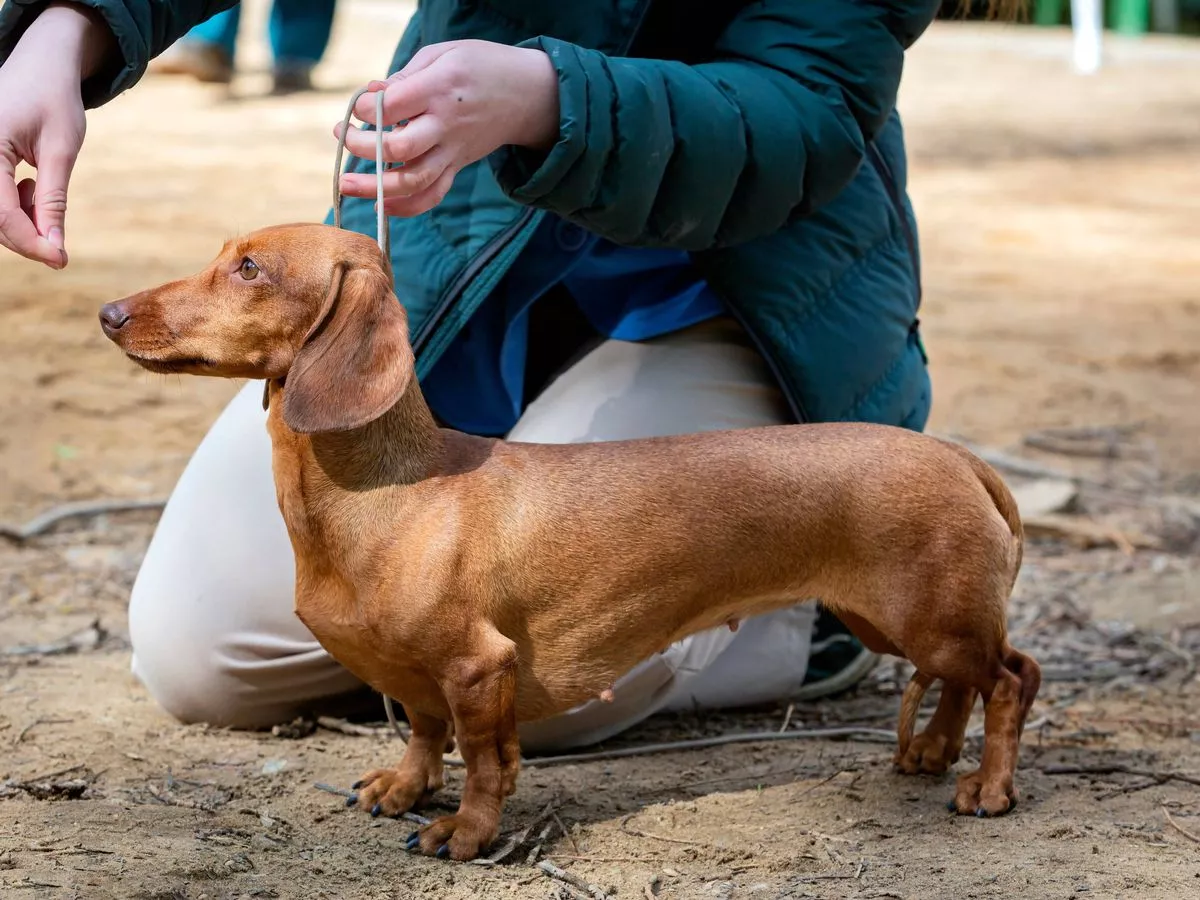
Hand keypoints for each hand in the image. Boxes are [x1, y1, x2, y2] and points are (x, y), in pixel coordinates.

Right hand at [0, 3, 114, 267]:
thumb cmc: (54, 100)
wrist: (42, 63)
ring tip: (42, 194)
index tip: (61, 260)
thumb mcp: (60, 151)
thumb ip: (52, 200)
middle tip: (59, 244)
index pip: (1, 214)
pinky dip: (13, 206)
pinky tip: (30, 186)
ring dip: (20, 220)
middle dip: (25, 236)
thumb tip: (53, 247)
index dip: (30, 242)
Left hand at [335, 40, 558, 216]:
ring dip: (375, 188)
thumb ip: (404, 77)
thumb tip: (370, 96)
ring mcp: (453, 151)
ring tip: (346, 183)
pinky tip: (380, 206)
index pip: (392, 106)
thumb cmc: (478, 66)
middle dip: (361, 146)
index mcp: (440, 89)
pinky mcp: (457, 167)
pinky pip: (432, 195)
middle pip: (398, 148)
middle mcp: (446, 125)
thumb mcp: (442, 54)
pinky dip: (405, 207)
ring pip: (413, 180)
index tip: (358, 105)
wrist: (526, 95)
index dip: (364, 108)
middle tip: (342, 134)